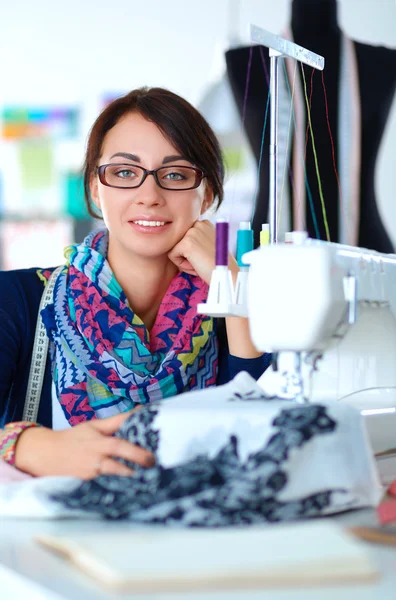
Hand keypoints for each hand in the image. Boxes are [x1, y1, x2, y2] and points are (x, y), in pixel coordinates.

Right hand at [14, 411, 154, 478]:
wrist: (45, 454)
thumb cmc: (73, 437)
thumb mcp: (94, 425)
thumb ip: (117, 420)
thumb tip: (139, 410)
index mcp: (99, 443)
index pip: (120, 446)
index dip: (136, 451)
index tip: (152, 456)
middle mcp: (95, 460)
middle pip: (118, 466)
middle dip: (135, 470)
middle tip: (152, 471)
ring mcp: (90, 475)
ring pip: (111, 480)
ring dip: (127, 481)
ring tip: (145, 483)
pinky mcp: (85, 486)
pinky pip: (103, 489)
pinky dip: (115, 490)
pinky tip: (128, 492)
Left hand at [168, 219, 237, 284]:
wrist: (227, 274)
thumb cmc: (218, 264)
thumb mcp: (208, 245)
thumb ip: (196, 240)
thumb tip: (177, 242)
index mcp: (204, 223)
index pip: (185, 237)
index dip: (192, 250)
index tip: (205, 256)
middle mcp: (198, 224)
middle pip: (178, 242)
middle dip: (187, 255)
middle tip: (202, 262)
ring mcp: (191, 232)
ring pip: (174, 248)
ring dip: (184, 260)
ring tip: (200, 264)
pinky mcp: (186, 243)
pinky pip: (172, 256)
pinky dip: (182, 265)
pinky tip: (196, 266)